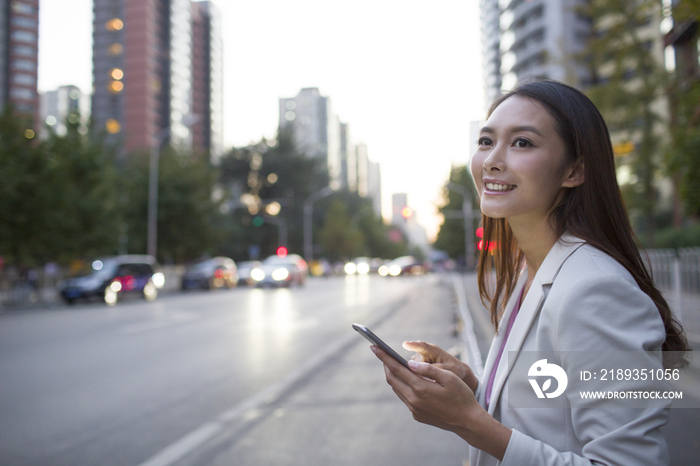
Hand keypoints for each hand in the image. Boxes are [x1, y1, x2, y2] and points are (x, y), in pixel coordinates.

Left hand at [372, 345, 510, 459]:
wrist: (468, 422)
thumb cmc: (462, 397)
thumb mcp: (449, 378)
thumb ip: (428, 369)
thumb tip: (409, 363)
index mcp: (421, 388)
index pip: (397, 369)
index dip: (384, 357)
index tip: (374, 347)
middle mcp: (414, 400)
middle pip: (392, 379)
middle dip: (385, 364)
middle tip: (382, 352)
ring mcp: (414, 409)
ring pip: (397, 389)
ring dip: (393, 376)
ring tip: (392, 363)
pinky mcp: (417, 415)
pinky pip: (404, 397)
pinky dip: (402, 386)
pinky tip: (406, 379)